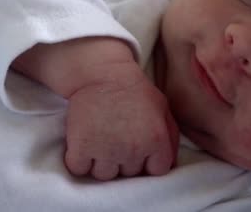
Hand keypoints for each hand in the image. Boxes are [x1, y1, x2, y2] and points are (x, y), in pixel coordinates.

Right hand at [63, 63, 178, 180]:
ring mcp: (106, 152)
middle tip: (119, 138)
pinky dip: (80, 161)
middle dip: (126, 160)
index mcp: (156, 141)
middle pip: (130, 174)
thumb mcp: (163, 108)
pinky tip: (85, 145)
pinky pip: (80, 169)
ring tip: (101, 141)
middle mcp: (133, 150)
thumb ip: (170, 136)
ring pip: (105, 175)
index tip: (141, 150)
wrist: (103, 74)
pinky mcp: (81, 148)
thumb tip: (170, 164)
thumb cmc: (135, 90)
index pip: (157, 171)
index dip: (149, 161)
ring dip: (103, 162)